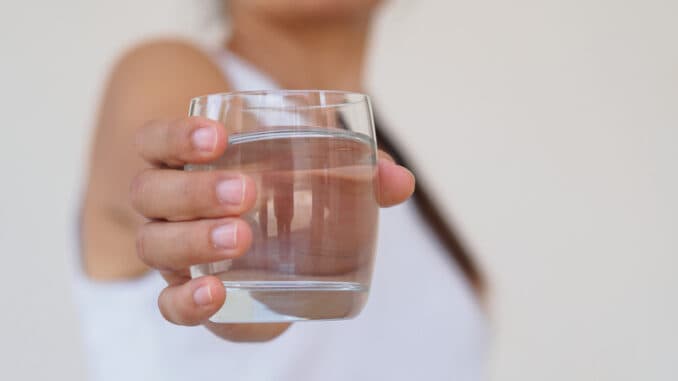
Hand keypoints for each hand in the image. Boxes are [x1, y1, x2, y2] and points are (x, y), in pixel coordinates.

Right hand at [130, 116, 414, 340]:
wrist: (258, 246)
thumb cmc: (278, 194)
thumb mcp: (308, 173)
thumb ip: (354, 174)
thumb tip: (400, 182)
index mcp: (184, 163)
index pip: (156, 141)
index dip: (176, 136)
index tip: (219, 136)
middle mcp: (165, 205)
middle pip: (151, 193)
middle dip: (195, 190)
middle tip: (246, 192)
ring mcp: (170, 250)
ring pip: (155, 244)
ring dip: (194, 239)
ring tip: (242, 236)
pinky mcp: (187, 293)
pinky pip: (168, 304)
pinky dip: (186, 302)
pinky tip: (216, 294)